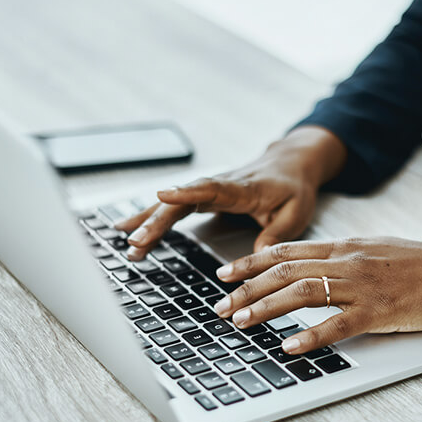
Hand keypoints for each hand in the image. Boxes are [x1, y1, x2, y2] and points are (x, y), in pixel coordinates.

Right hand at [114, 127, 346, 260]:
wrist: (291, 163)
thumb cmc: (294, 187)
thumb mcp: (296, 212)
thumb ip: (276, 234)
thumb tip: (256, 259)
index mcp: (243, 188)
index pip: (212, 188)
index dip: (187, 192)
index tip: (163, 196)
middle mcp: (221, 185)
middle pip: (183, 201)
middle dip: (157, 220)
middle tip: (136, 241)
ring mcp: (209, 190)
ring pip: (173, 204)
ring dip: (149, 221)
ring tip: (125, 241)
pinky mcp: (203, 196)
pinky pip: (175, 207)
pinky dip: (152, 217)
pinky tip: (130, 229)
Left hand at [211, 236, 421, 353]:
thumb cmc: (421, 262)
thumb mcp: (374, 249)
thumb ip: (342, 257)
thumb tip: (312, 267)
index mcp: (344, 246)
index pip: (287, 250)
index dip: (251, 261)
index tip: (225, 272)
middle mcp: (347, 261)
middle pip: (285, 271)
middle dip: (246, 288)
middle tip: (220, 305)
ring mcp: (363, 285)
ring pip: (302, 292)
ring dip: (265, 308)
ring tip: (240, 322)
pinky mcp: (381, 311)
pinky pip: (338, 324)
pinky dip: (310, 336)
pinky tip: (290, 346)